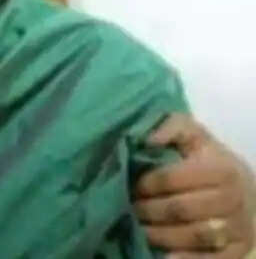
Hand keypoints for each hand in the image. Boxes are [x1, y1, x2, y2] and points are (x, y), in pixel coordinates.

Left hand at [134, 113, 254, 257]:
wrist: (248, 190)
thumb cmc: (210, 160)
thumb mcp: (194, 136)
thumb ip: (171, 127)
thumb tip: (147, 139)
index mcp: (222, 169)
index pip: (173, 178)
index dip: (146, 183)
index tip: (130, 184)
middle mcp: (234, 199)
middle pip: (180, 210)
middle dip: (148, 210)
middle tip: (128, 208)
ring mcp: (239, 228)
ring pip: (194, 237)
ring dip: (160, 236)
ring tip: (137, 229)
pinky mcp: (239, 251)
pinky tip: (162, 256)